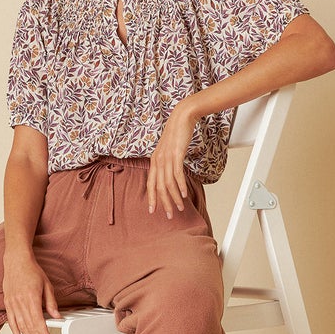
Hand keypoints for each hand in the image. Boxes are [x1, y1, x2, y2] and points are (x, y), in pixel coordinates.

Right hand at [3, 250, 61, 333]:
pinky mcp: (8, 305)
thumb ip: (51, 302)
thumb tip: (57, 316)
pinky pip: (11, 323)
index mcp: (31, 297)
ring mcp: (12, 304)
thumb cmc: (31, 271)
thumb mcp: (46, 285)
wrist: (16, 261)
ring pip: (21, 327)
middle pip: (29, 327)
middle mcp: (20, 302)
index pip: (38, 321)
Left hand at [146, 103, 195, 217]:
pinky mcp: (176, 154)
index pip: (150, 184)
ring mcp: (166, 158)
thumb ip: (166, 162)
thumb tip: (170, 175)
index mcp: (154, 161)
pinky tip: (184, 194)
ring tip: (180, 207)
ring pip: (168, 183)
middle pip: (159, 187)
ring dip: (174, 197)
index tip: (153, 211)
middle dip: (164, 203)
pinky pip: (177, 173)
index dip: (151, 198)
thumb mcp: (168, 150)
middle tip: (170, 215)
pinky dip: (180, 185)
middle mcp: (157, 160)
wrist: (181, 117)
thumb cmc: (176, 134)